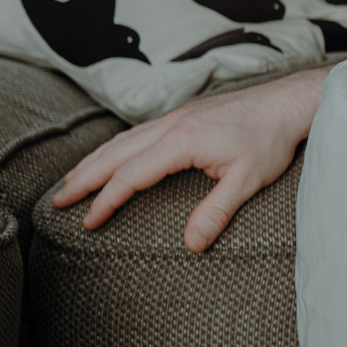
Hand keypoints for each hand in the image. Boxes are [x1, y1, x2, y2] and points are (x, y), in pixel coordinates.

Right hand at [51, 66, 328, 251]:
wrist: (288, 102)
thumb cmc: (271, 140)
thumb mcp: (248, 180)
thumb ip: (217, 212)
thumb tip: (192, 245)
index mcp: (181, 142)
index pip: (131, 175)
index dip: (106, 201)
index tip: (88, 222)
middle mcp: (171, 125)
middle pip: (115, 154)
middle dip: (84, 178)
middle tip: (58, 201)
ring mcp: (176, 117)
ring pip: (123, 139)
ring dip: (95, 160)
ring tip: (72, 180)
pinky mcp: (184, 114)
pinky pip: (138, 132)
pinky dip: (116, 147)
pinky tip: (112, 157)